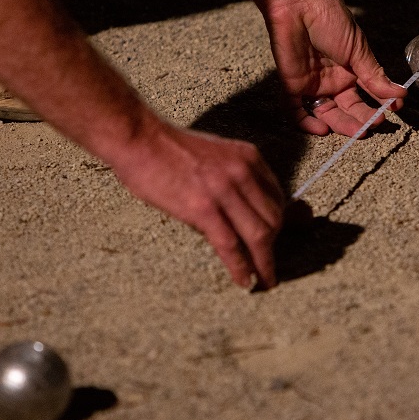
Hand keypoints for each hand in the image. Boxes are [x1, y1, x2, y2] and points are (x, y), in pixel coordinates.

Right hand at [113, 118, 284, 288]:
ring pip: (259, 235)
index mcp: (248, 157)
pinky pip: (231, 245)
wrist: (139, 138)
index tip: (273, 239)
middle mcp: (243, 172)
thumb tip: (246, 206)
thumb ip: (235, 175)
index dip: (279, 223)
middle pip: (274, 219)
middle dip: (274, 245)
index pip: (277, 198)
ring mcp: (225, 190)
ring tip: (265, 280)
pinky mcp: (203, 208)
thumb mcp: (216, 153)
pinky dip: (242, 268)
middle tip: (267, 264)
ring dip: (265, 264)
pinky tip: (245, 281)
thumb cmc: (169, 147)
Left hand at [265, 0, 407, 135]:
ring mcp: (312, 84)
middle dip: (362, 119)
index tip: (395, 109)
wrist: (299, 2)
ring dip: (341, 126)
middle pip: (348, 109)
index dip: (380, 104)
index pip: (367, 95)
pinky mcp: (291, 85)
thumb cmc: (329, 17)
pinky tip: (322, 130)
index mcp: (350, 69)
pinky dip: (307, 124)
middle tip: (375, 124)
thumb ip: (374, 75)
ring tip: (357, 132)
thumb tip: (399, 94)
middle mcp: (332, 80)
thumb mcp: (358, 48)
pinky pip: (296, 111)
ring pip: (326, 114)